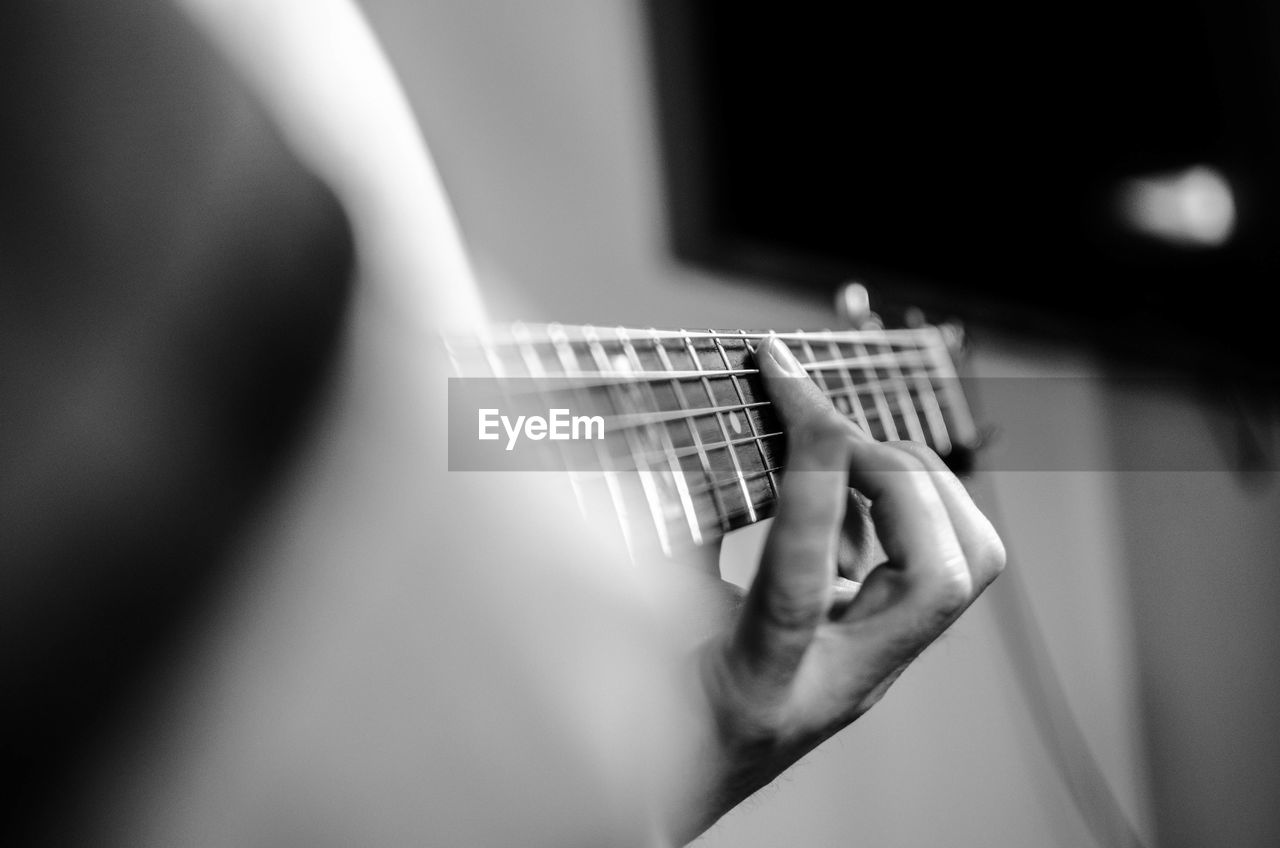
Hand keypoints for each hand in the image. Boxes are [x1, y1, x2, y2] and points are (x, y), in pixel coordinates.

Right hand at [671, 336, 1005, 841]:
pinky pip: (935, 559)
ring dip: (923, 485)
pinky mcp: (880, 642)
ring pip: (964, 570)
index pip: (801, 589)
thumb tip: (685, 451)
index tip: (800, 408)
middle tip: (827, 425)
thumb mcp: (641, 632)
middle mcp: (841, 680)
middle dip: (895, 476)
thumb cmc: (657, 720)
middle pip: (934, 578)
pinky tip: (847, 479)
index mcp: (759, 688)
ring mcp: (873, 664)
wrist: (689, 791)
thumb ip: (667, 544)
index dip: (811, 492)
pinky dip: (904, 500)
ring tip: (853, 446)